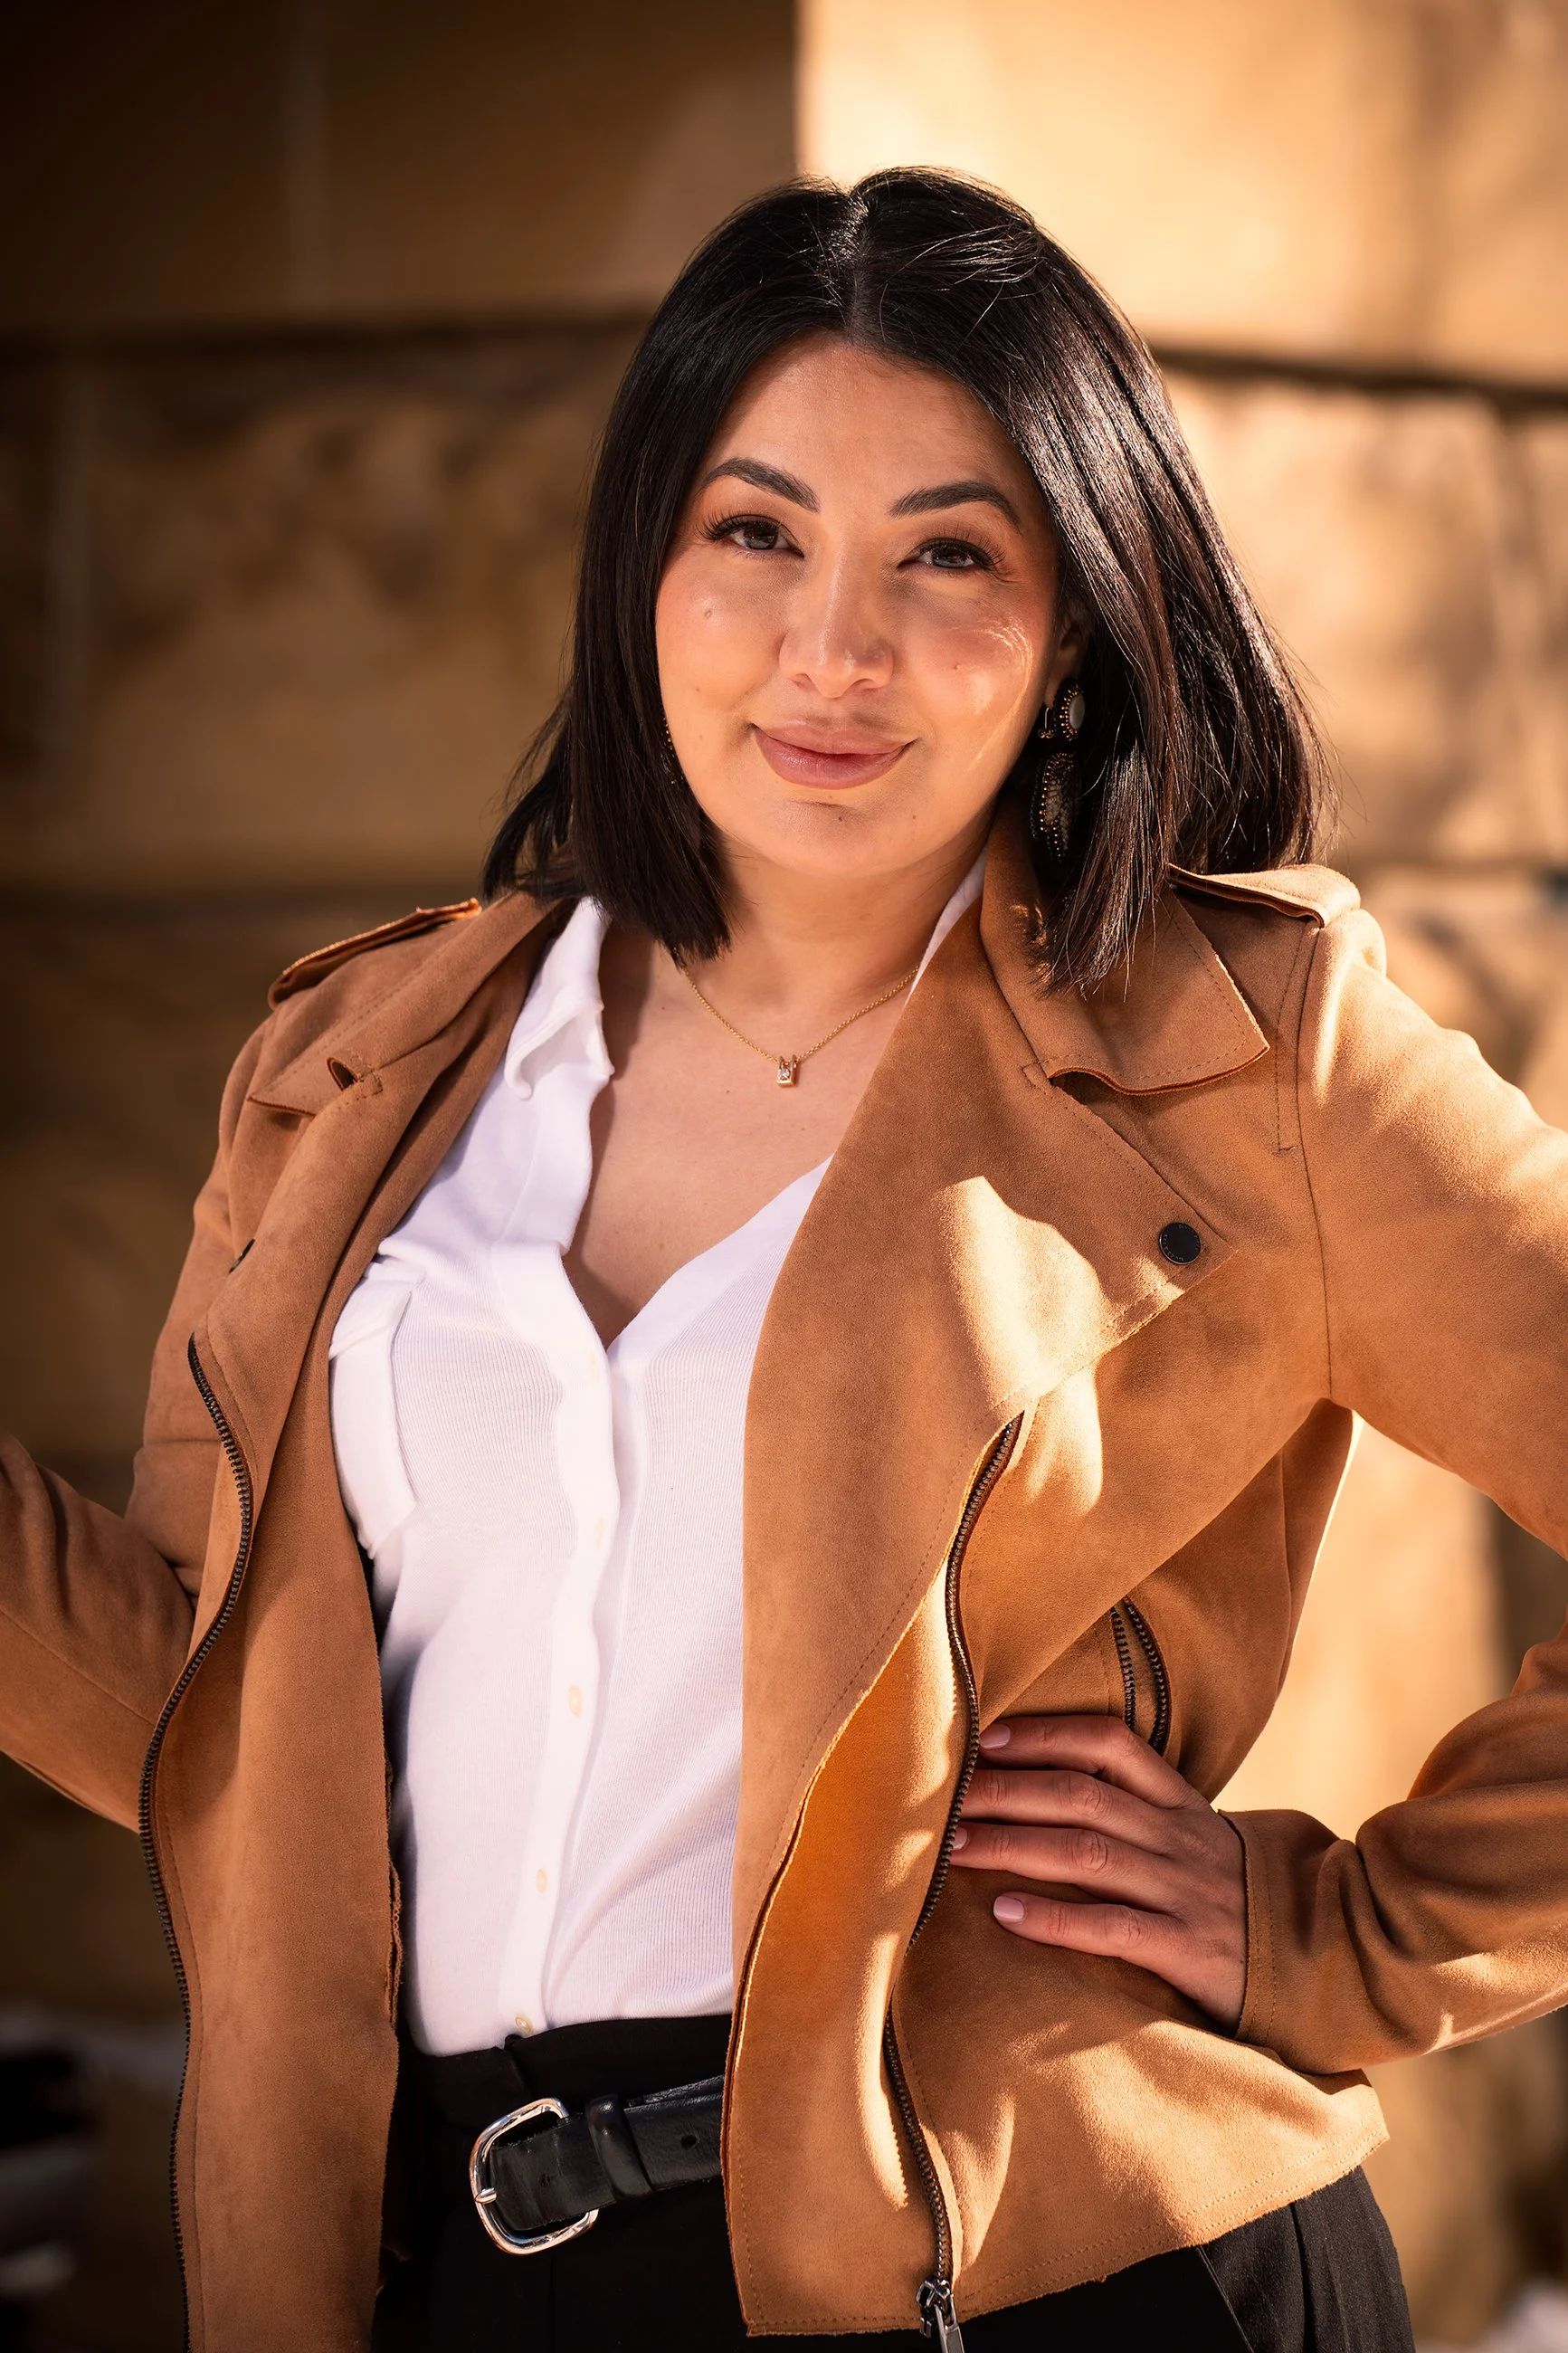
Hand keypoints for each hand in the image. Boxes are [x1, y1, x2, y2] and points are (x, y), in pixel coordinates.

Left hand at [950, 1713, 1246, 2029]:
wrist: (1320, 1955)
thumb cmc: (1230, 1895)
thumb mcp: (1193, 1838)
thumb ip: (1135, 1811)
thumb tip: (1041, 1787)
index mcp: (1179, 1802)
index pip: (1110, 1744)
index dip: (1046, 1734)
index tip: (987, 1738)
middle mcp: (1179, 1837)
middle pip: (1081, 1795)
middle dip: (1007, 1791)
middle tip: (946, 1798)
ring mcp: (1185, 1891)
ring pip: (1089, 1853)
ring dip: (1013, 1845)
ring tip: (955, 1849)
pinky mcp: (1190, 1949)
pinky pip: (1115, 1926)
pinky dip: (1055, 1918)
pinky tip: (1006, 1913)